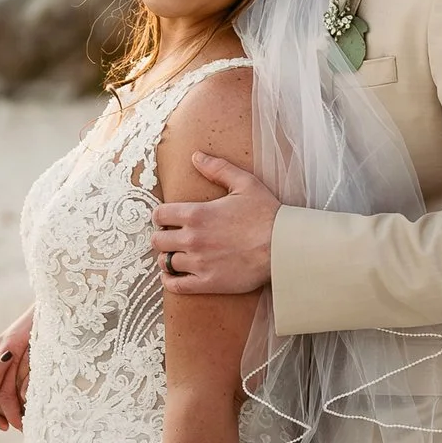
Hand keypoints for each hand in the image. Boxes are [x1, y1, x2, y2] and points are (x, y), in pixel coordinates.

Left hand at [152, 153, 278, 294]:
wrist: (284, 247)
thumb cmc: (267, 214)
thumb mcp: (245, 183)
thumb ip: (218, 169)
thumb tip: (196, 156)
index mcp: (196, 214)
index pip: (160, 214)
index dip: (161, 215)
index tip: (168, 219)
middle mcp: (192, 239)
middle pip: (158, 239)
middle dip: (163, 236)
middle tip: (173, 237)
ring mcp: (199, 263)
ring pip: (165, 262)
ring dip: (168, 257)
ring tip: (177, 255)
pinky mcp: (207, 282)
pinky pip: (176, 285)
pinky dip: (170, 280)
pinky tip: (174, 276)